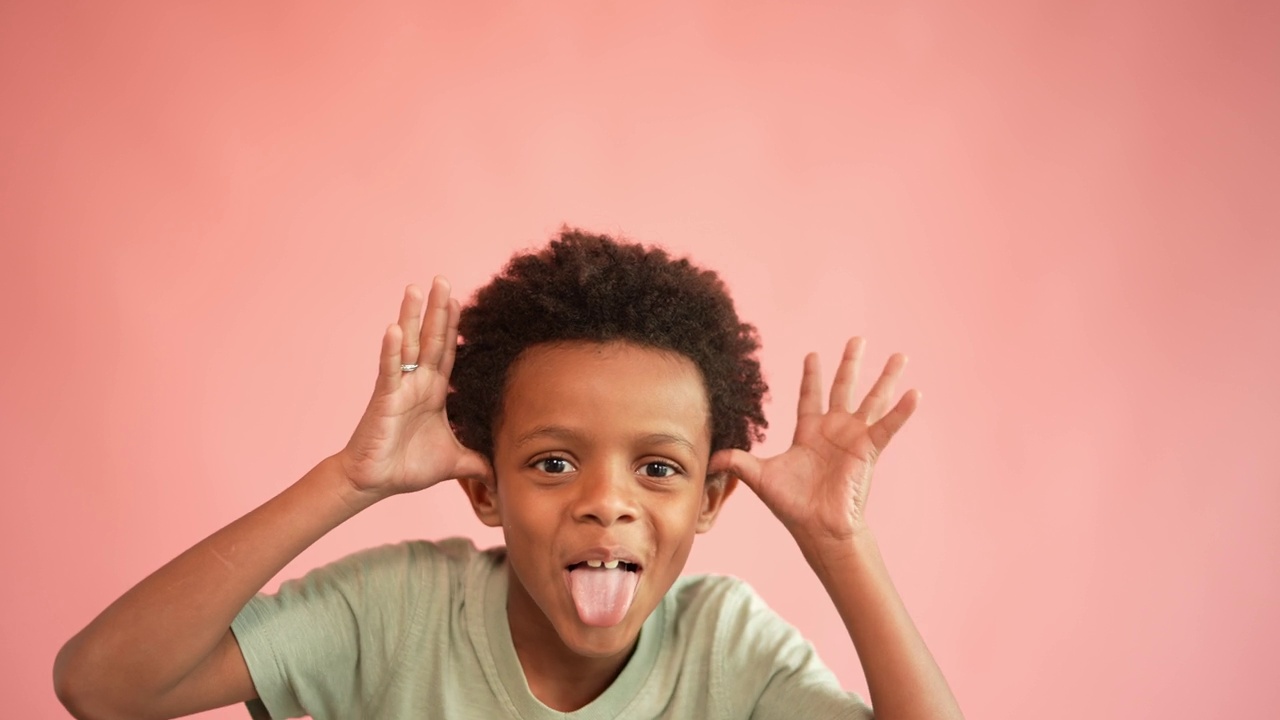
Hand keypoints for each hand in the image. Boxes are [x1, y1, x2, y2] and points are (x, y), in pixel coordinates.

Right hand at [337, 277, 489, 498]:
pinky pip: (389, 370)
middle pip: (431, 339)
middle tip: (442, 279)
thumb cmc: (408, 467)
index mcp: (435, 392)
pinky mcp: (384, 398)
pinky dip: (391, 350)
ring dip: (411, 317)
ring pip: (408, 345)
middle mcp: (418, 383)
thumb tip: (503, 473)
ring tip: (415, 288)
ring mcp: (400, 387)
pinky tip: (393, 328)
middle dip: (437, 310)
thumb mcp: (454, 462)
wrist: (375, 482)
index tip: (461, 300)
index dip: (454, 327)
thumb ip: (478, 462)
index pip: (448, 352)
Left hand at [709, 337, 918, 547]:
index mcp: (809, 433)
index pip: (809, 396)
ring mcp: (854, 438)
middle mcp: (834, 430)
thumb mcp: (760, 478)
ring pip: (872, 400)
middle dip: (849, 363)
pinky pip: (888, 426)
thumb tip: (710, 456)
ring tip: (900, 355)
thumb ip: (738, 461)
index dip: (811, 376)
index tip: (812, 355)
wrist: (818, 530)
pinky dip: (902, 411)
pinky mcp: (868, 450)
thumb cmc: (793, 506)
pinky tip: (915, 393)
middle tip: (857, 339)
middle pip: (844, 387)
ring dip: (886, 378)